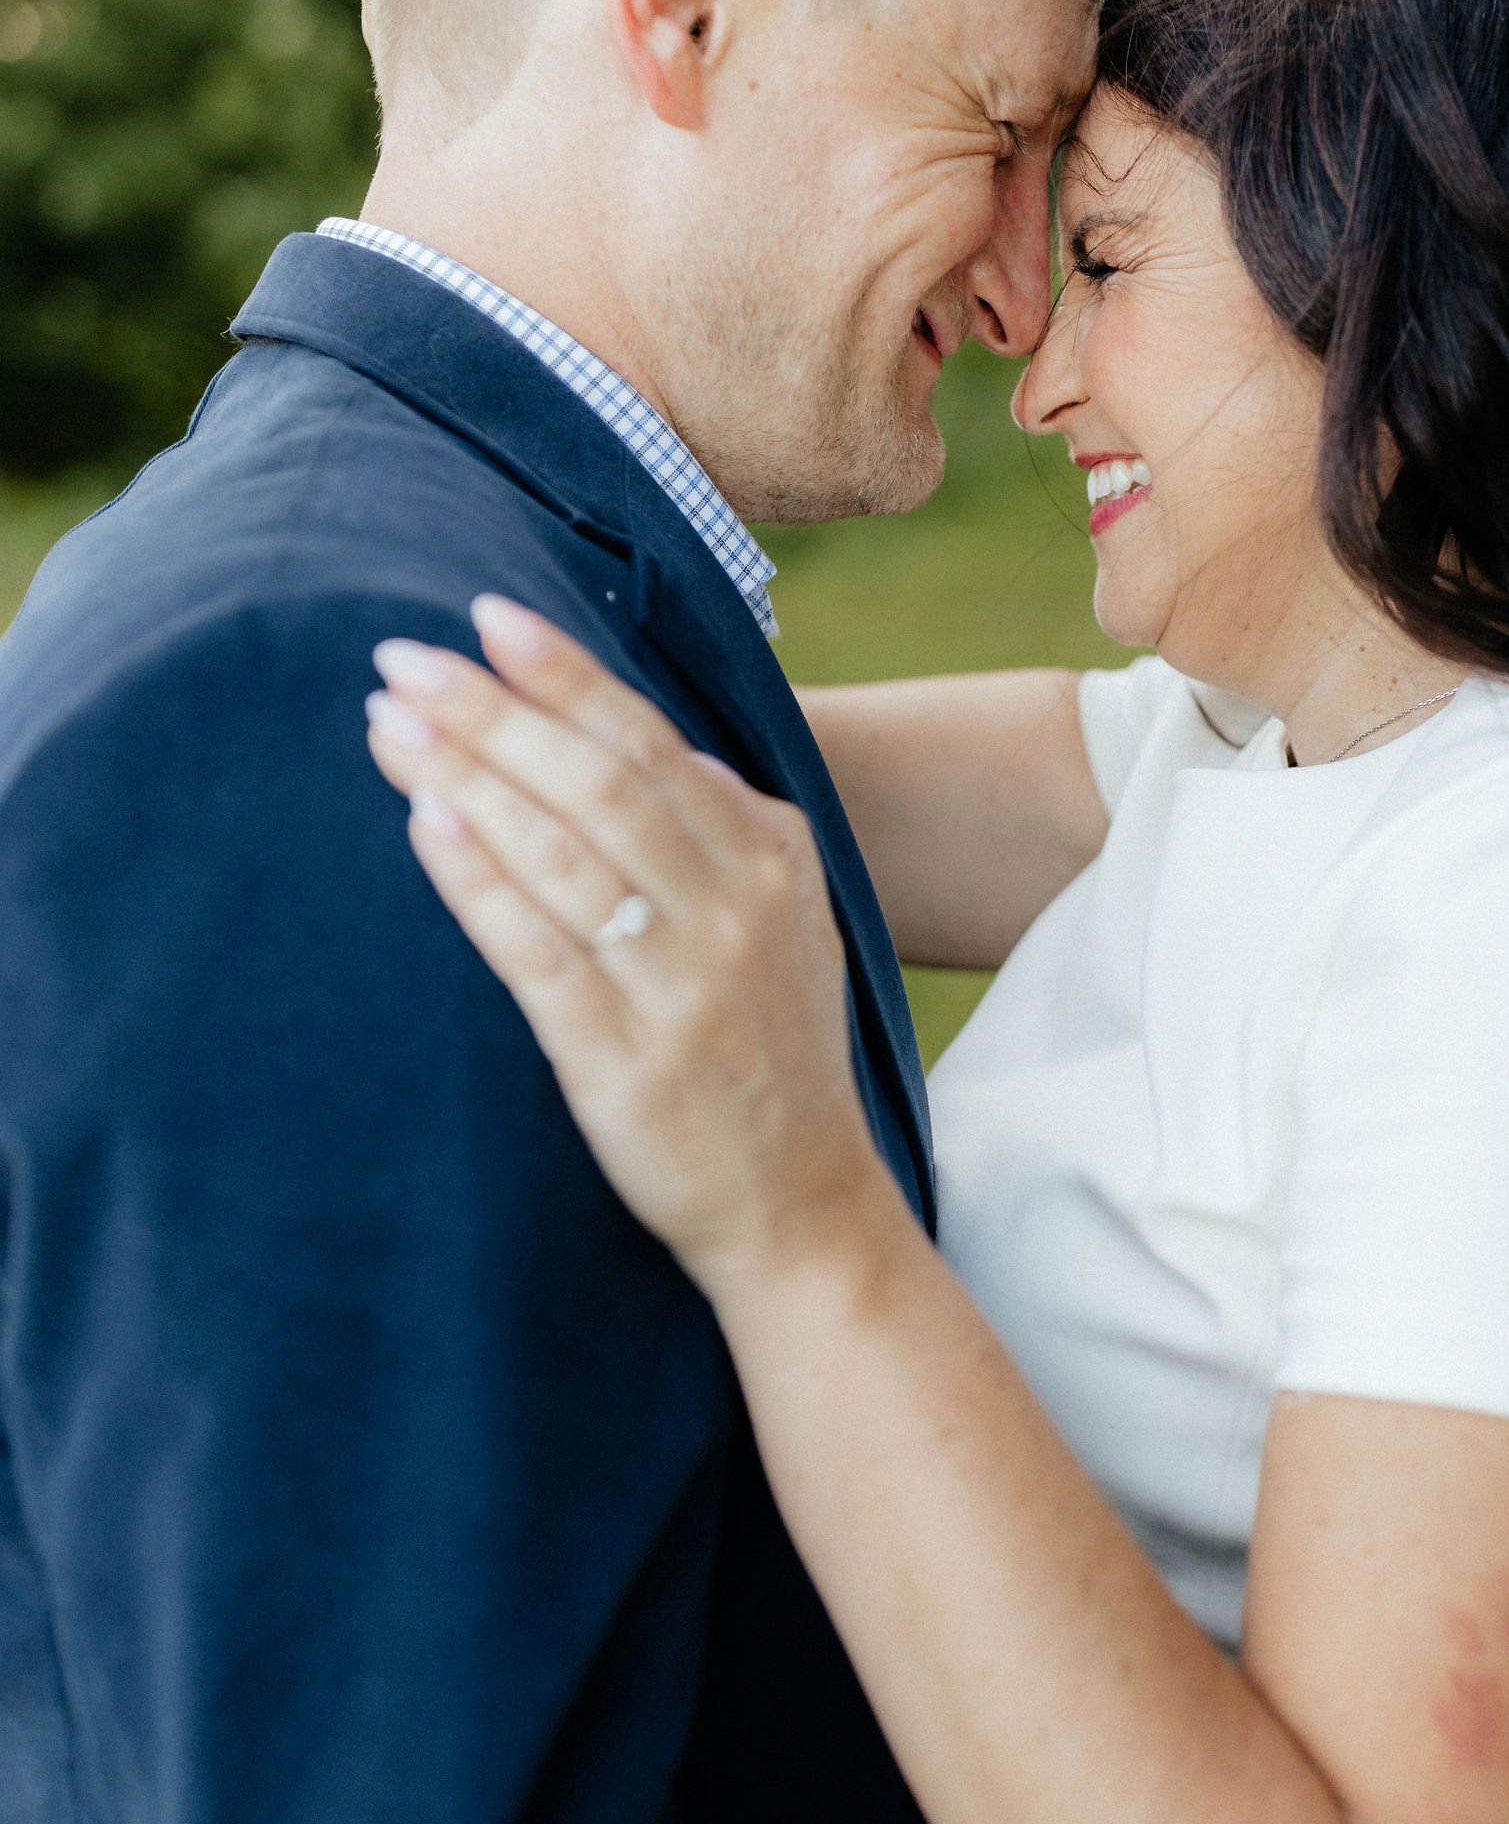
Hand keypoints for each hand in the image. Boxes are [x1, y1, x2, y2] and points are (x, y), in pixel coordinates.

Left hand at [363, 596, 897, 1292]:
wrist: (802, 1207)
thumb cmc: (774, 1055)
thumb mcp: (792, 924)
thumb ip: (739, 831)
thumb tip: (670, 752)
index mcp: (769, 863)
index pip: (652, 744)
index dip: (567, 676)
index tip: (488, 616)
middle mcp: (729, 914)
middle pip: (597, 784)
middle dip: (494, 712)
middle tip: (403, 658)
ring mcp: (678, 989)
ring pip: (560, 856)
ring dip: (467, 778)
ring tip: (390, 724)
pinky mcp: (622, 1062)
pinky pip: (537, 954)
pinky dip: (479, 882)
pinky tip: (425, 825)